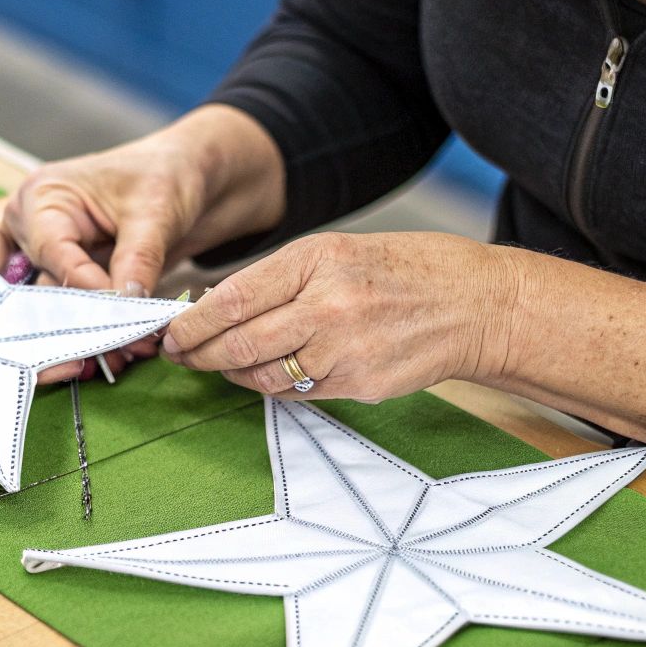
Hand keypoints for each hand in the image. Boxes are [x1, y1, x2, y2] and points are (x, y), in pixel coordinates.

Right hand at [4, 105, 287, 381]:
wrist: (195, 179)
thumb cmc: (169, 172)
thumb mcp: (156, 212)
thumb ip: (138, 257)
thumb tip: (126, 303)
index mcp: (42, 197)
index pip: (53, 253)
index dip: (86, 288)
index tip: (122, 317)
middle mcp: (36, 229)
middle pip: (44, 286)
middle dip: (80, 321)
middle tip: (118, 350)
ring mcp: (53, 256)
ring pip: (57, 308)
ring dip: (90, 334)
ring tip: (127, 353)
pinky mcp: (74, 278)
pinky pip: (75, 313)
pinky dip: (97, 332)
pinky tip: (122, 351)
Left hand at [161, 231, 518, 402]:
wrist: (476, 304)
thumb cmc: (401, 270)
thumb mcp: (335, 252)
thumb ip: (277, 279)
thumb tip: (212, 305)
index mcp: (316, 261)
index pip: (232, 300)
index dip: (191, 324)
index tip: (170, 333)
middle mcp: (328, 306)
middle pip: (240, 344)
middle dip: (199, 355)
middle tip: (180, 357)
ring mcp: (345, 350)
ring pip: (264, 376)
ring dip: (233, 374)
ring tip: (221, 365)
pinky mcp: (360, 385)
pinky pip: (299, 393)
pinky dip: (274, 386)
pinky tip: (269, 374)